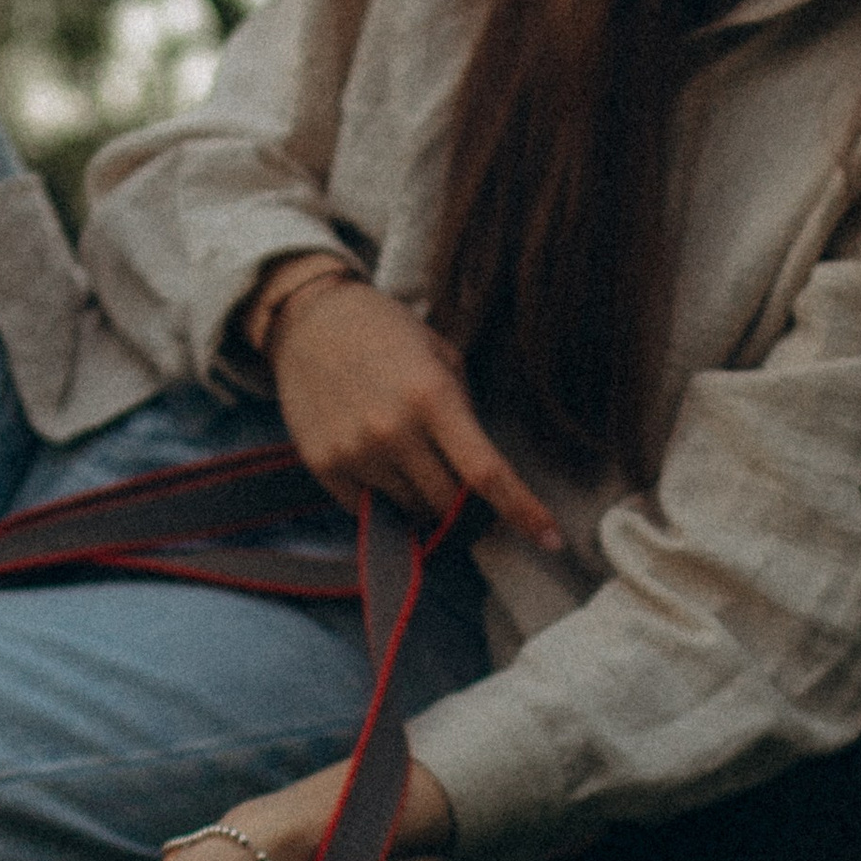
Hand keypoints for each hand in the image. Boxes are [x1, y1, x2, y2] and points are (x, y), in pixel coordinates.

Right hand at [263, 277, 562, 552]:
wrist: (309, 321)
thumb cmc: (386, 333)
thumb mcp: (441, 355)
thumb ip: (465, 411)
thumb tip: (482, 473)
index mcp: (433, 397)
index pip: (486, 472)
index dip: (522, 511)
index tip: (551, 539)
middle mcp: (393, 431)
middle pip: (448, 504)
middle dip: (466, 508)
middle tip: (466, 492)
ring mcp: (355, 452)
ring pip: (411, 510)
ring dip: (424, 500)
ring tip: (413, 460)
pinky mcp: (324, 466)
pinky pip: (370, 509)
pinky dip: (386, 499)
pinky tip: (381, 463)